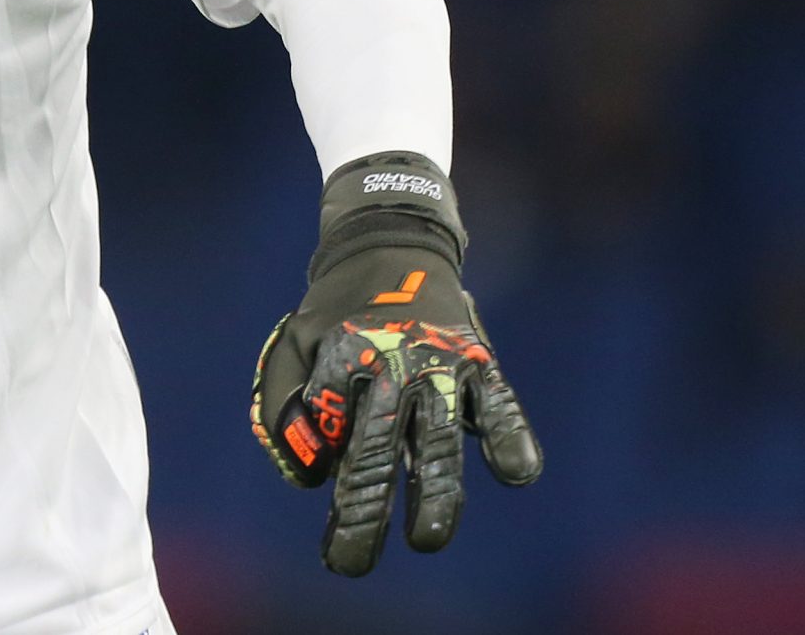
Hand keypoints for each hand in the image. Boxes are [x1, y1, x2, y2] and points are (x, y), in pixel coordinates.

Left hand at [250, 154, 541, 575]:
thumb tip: (304, 475)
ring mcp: (440, 363)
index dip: (318, 458)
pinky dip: (510, 437)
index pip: (324, 420)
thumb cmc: (336, 309)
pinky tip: (516, 473)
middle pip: (375, 448)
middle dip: (362, 511)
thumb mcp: (297, 338)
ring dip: (435, 494)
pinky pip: (500, 406)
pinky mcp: (480, 362)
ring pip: (438, 440)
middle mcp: (390, 363)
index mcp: (340, 355)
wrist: (390, 241)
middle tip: (348, 563)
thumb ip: (287, 399)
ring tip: (427, 539)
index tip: (321, 491)